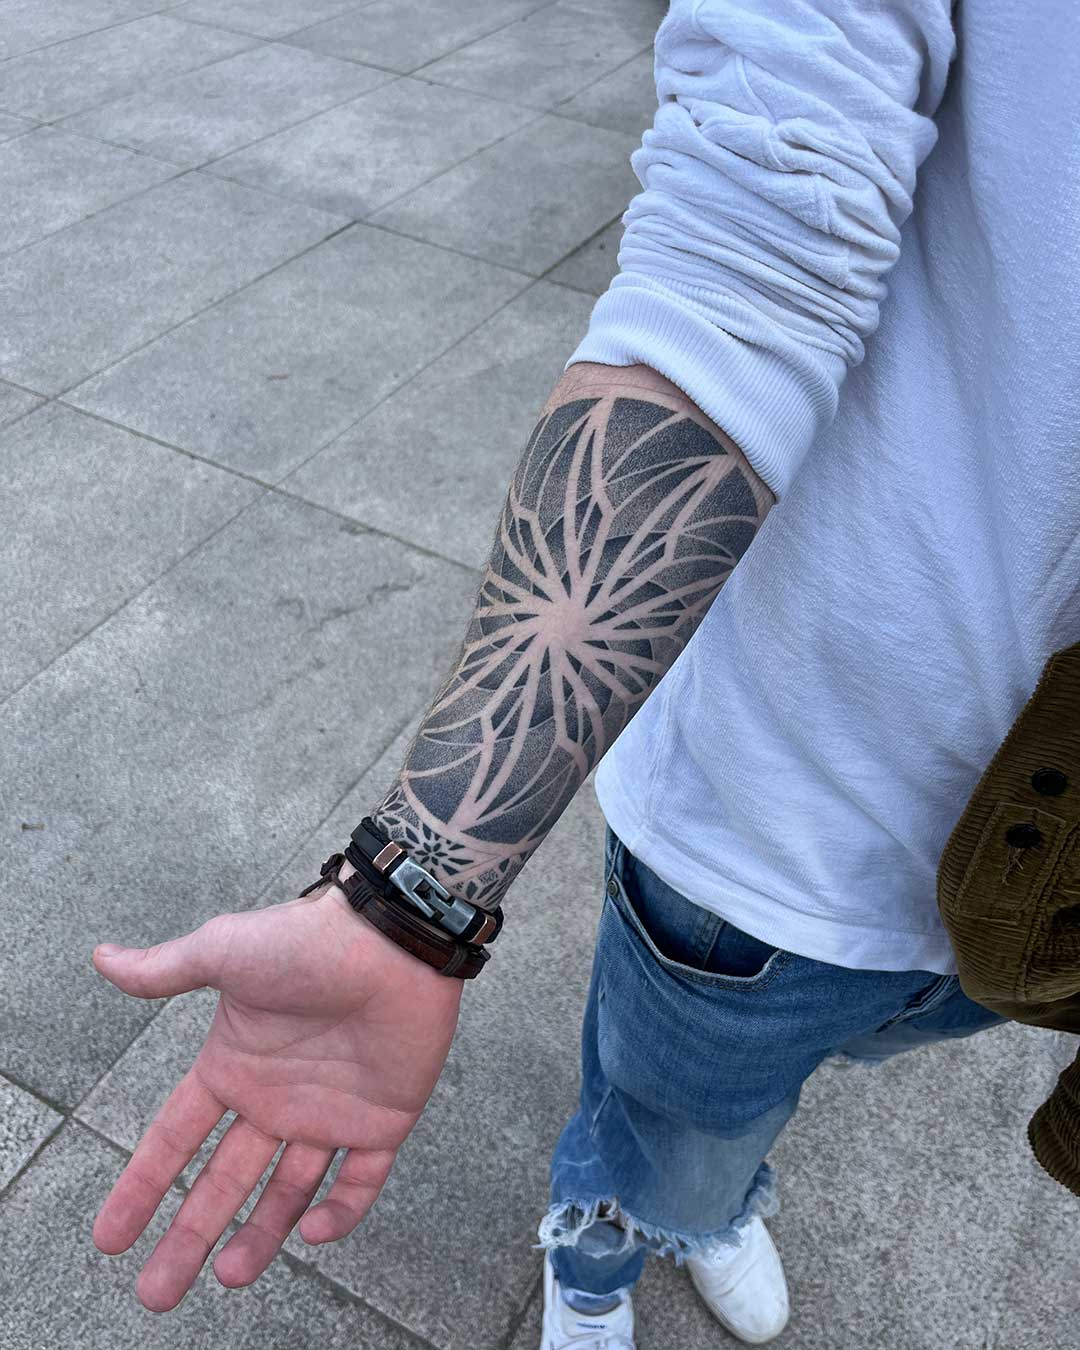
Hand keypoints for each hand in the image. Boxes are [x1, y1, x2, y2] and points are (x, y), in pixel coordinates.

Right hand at [91, 868, 461, 1311]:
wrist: (394, 938)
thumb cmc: (308, 940)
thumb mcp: (224, 952)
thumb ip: (166, 970)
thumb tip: (102, 958)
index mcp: (235, 1066)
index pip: (176, 1138)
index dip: (142, 1186)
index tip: (110, 1238)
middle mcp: (276, 1098)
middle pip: (223, 1182)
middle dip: (190, 1236)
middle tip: (156, 1293)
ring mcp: (329, 1113)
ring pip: (287, 1192)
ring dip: (259, 1237)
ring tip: (228, 1276)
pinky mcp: (382, 1120)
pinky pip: (360, 1182)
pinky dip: (340, 1213)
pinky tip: (310, 1231)